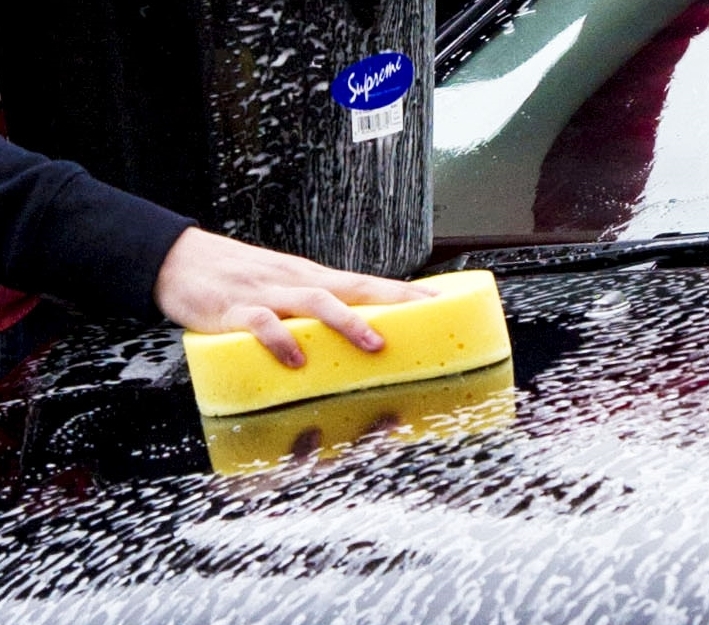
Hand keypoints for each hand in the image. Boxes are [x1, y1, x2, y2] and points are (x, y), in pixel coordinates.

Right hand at [154, 227, 435, 366]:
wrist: (179, 260)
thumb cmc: (237, 279)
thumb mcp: (283, 288)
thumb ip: (314, 310)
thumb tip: (353, 336)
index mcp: (311, 278)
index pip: (365, 282)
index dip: (403, 292)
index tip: (439, 299)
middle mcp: (296, 281)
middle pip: (351, 287)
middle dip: (391, 302)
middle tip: (426, 315)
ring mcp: (267, 294)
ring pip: (314, 303)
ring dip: (347, 323)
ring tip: (373, 345)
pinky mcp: (234, 310)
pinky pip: (261, 325)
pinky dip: (280, 342)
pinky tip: (296, 361)